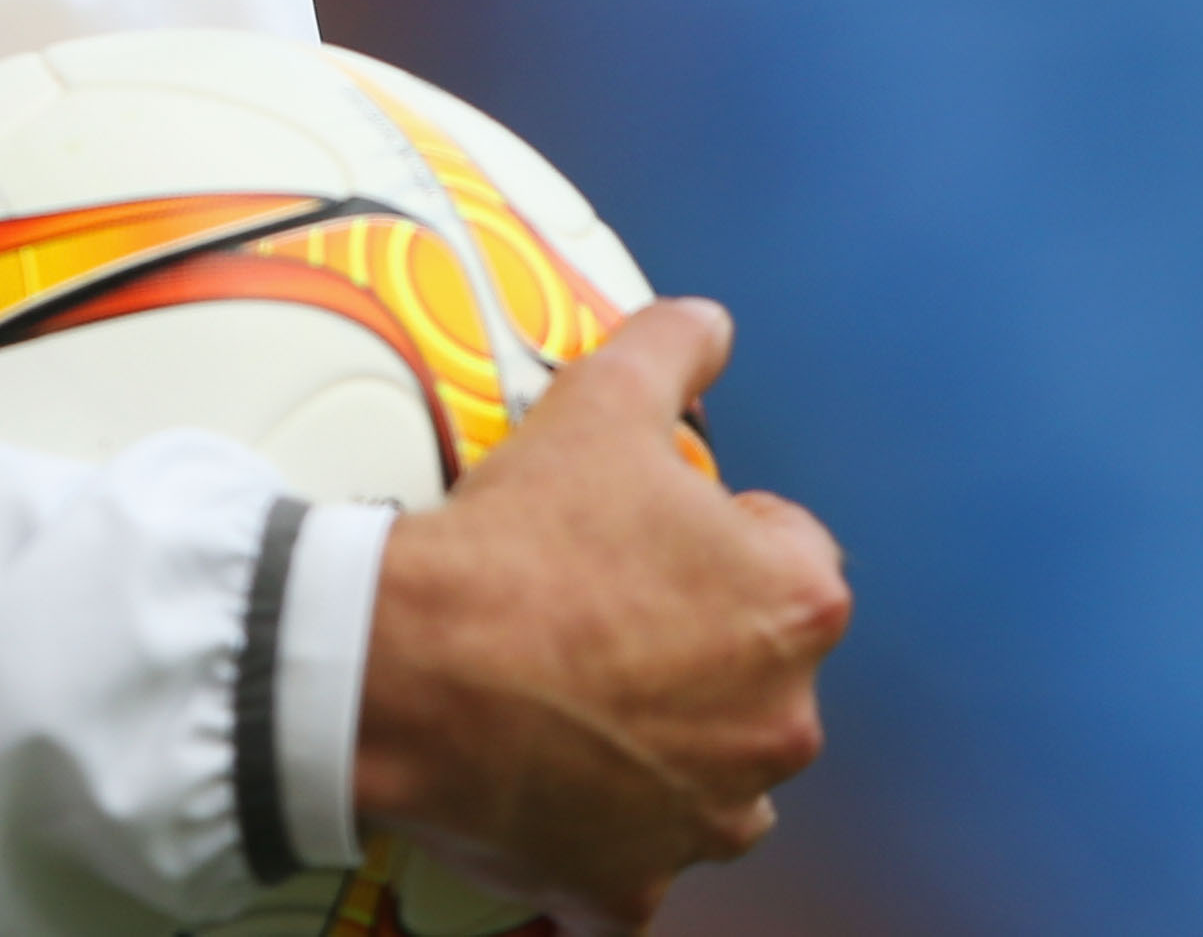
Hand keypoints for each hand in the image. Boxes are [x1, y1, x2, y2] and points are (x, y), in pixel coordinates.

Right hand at [348, 298, 851, 934]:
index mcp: (797, 607)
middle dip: (696, 647)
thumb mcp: (601, 402)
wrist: (405, 666)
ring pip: (709, 776)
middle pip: (753, 673)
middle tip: (598, 615)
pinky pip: (629, 867)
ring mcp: (707, 819)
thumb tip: (709, 323)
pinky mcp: (631, 887)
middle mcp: (779, 725)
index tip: (646, 538)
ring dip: (663, 748)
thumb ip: (674, 347)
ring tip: (572, 699)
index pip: (788, 556)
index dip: (715, 536)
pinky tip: (545, 787)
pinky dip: (598, 839)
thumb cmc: (517, 541)